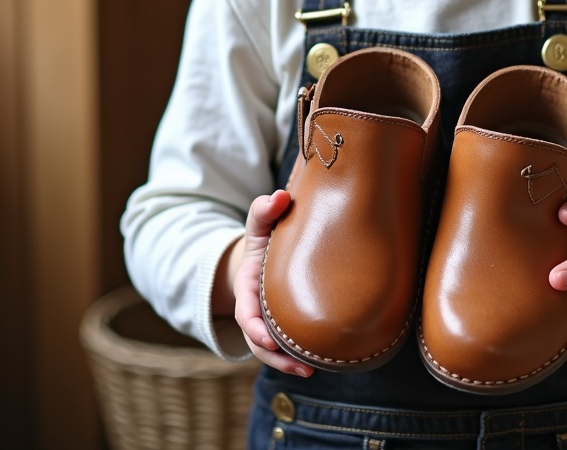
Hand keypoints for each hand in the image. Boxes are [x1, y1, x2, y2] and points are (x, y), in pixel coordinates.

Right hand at [233, 190, 313, 375]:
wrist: (267, 254)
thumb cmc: (264, 239)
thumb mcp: (259, 223)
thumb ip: (264, 210)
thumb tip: (280, 196)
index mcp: (247, 287)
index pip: (246, 312)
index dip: (254, 327)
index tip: (267, 337)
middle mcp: (255, 309)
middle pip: (257, 341)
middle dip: (273, 355)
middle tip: (297, 363)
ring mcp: (268, 321)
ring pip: (271, 351)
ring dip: (287, 363)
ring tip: (310, 370)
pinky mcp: (284, 326)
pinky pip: (287, 346)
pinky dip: (297, 357)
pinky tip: (319, 362)